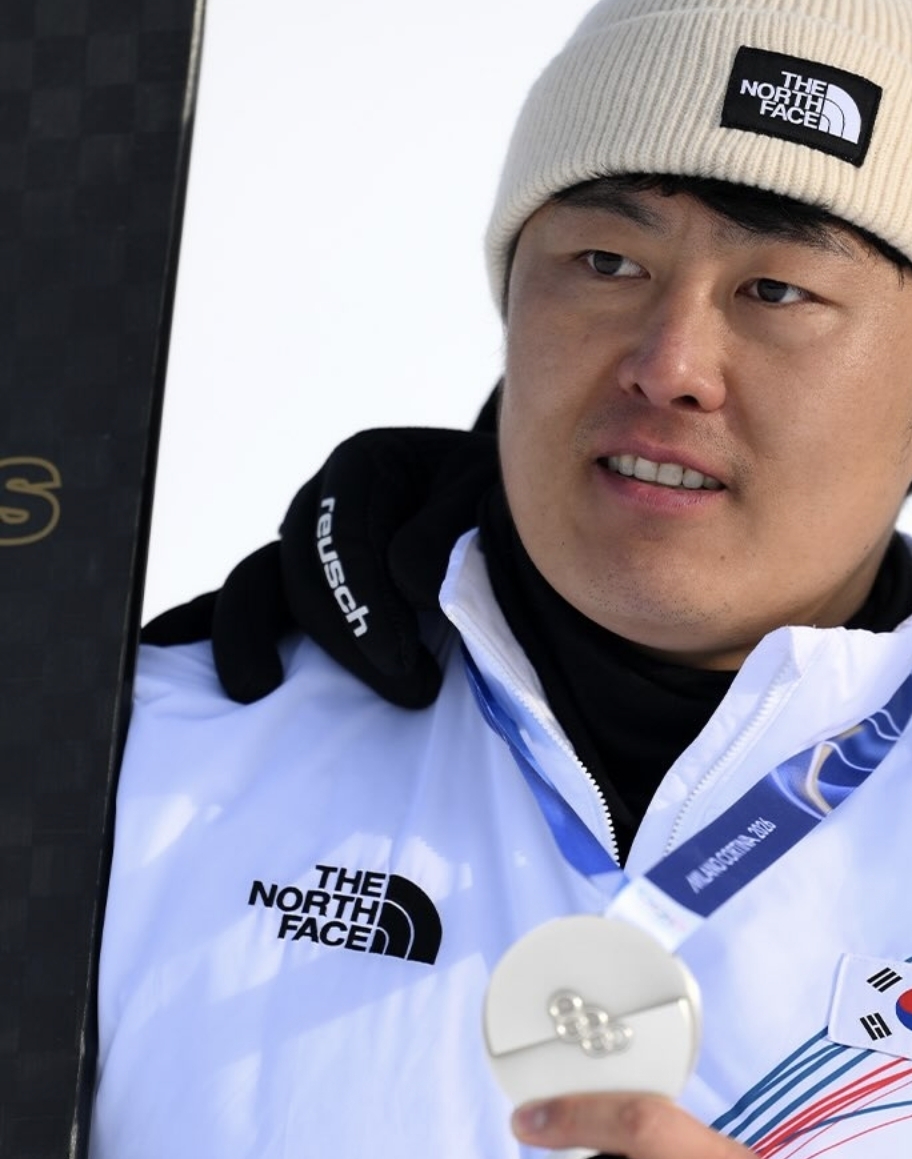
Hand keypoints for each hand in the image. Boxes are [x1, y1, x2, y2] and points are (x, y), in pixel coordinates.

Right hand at [145, 419, 496, 705]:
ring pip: (257, 587)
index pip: (343, 534)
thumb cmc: (498, 503)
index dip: (365, 603)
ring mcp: (299, 542)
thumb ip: (449, 535)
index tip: (405, 663)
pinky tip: (161, 645)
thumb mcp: (490, 500)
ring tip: (258, 691)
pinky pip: (241, 599)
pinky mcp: (295, 582)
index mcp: (365, 465)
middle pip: (299, 570)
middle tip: (411, 694)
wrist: (503, 507)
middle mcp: (318, 500)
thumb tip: (405, 584)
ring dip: (252, 640)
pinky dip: (200, 621)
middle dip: (347, 640)